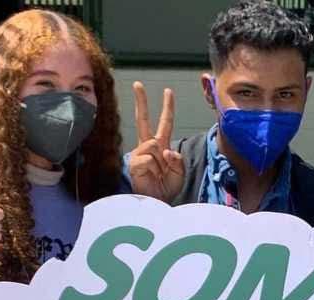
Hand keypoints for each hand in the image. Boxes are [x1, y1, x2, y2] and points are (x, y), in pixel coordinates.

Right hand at [128, 81, 183, 200]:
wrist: (158, 201)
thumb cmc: (167, 187)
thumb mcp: (179, 171)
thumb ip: (177, 159)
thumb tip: (167, 151)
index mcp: (162, 144)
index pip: (165, 122)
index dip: (167, 108)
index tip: (167, 92)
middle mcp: (149, 146)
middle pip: (143, 120)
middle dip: (141, 101)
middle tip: (137, 84)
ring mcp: (140, 153)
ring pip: (153, 145)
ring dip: (160, 161)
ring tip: (158, 173)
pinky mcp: (134, 162)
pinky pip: (148, 158)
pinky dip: (153, 168)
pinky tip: (150, 175)